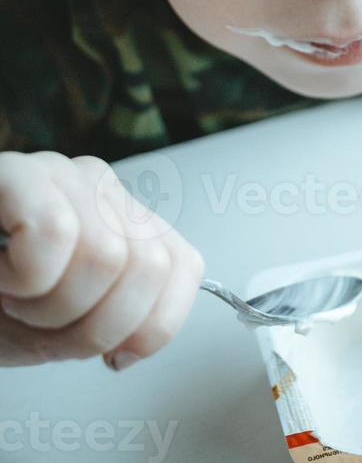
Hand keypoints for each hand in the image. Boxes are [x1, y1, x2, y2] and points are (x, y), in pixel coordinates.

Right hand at [0, 150, 204, 370]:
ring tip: (13, 295)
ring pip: (109, 256)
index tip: (108, 350)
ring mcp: (58, 171)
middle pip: (148, 267)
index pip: (183, 265)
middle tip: (40, 316)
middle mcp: (97, 186)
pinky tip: (0, 276)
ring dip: (48, 306)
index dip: (150, 327)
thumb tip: (148, 334)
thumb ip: (123, 319)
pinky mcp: (15, 173)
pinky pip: (54, 233)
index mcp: (119, 219)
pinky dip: (25, 279)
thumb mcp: (64, 327)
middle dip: (91, 324)